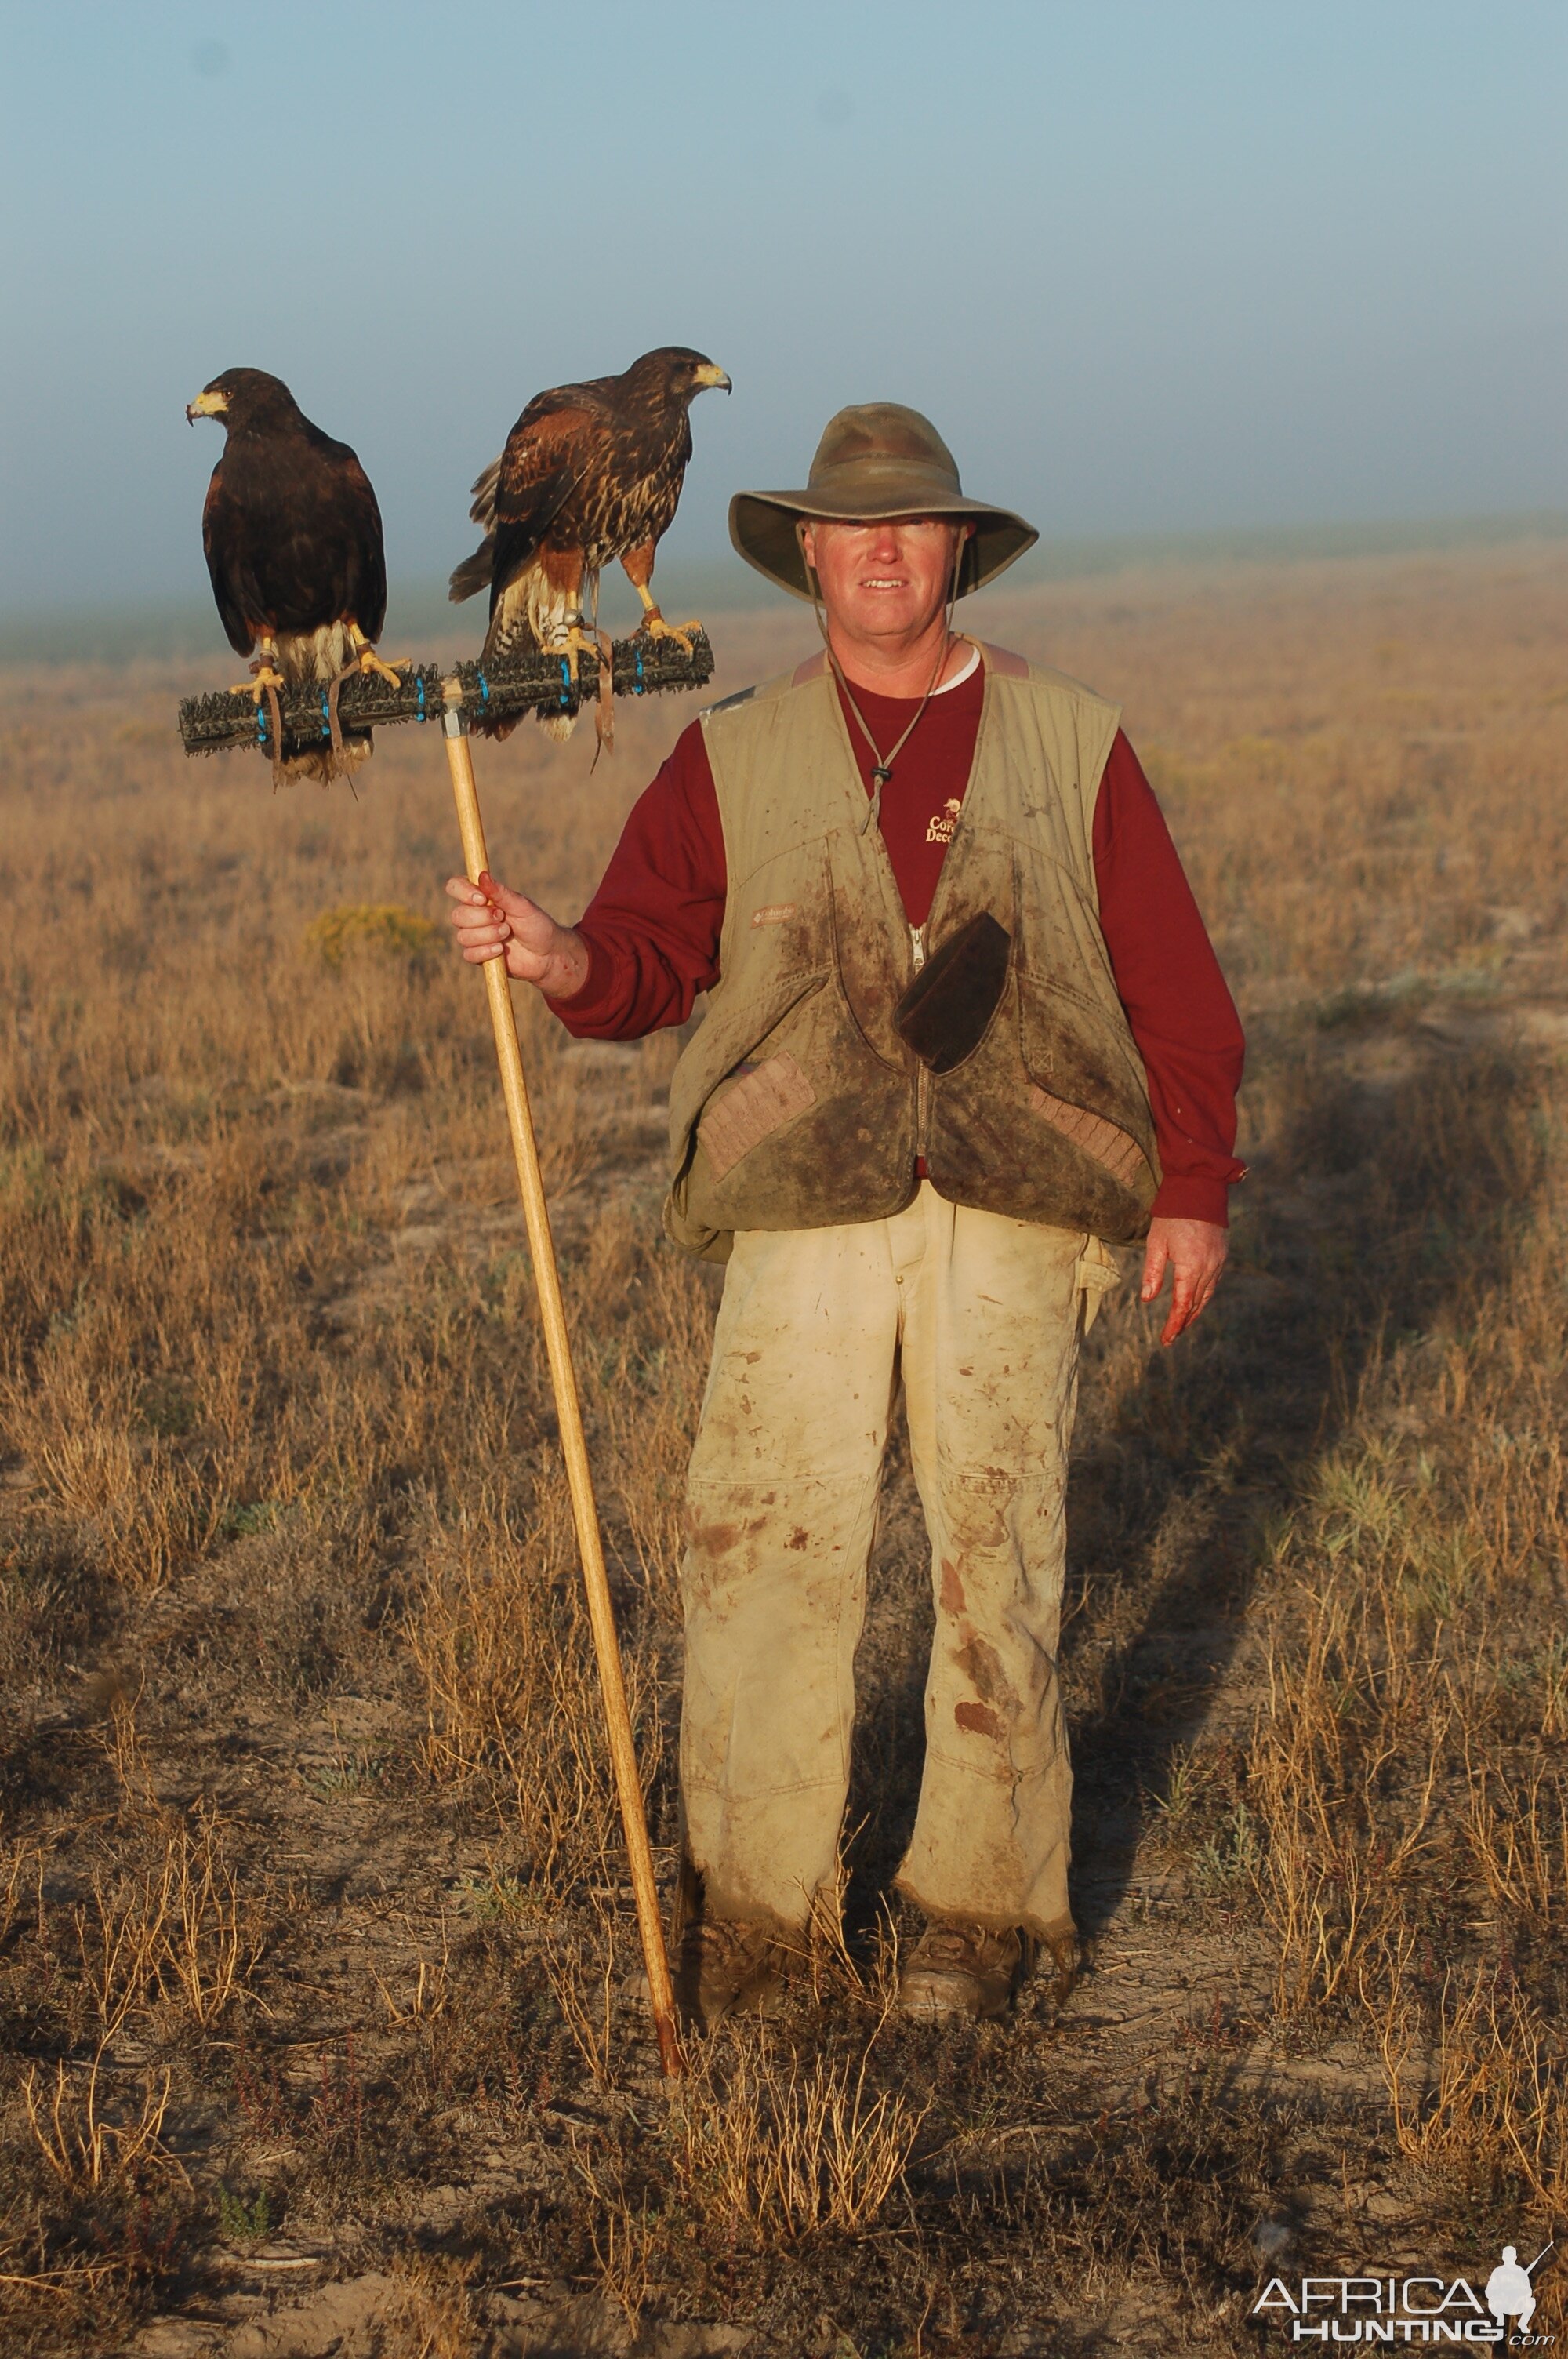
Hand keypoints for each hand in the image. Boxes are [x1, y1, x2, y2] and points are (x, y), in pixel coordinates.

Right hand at [444, 870, 590, 999]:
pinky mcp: (478, 956)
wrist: (547, 954)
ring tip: (507, 933)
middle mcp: (473, 916)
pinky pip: (468, 954)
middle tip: (503, 918)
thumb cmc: (536, 924)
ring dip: (487, 935)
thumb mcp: (522, 906)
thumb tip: (482, 875)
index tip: (482, 899)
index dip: (463, 892)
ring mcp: (474, 936)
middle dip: (482, 918)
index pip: (456, 887)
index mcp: (481, 897)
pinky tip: (500, 949)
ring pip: (463, 936)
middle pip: (457, 915)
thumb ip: (501, 892)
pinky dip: (485, 951)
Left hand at [1140, 1216, 1227, 1346]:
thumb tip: (1147, 1300)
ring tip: (1182, 1323)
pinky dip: (1204, 1295)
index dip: (1174, 1324)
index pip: (1182, 1304)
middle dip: (1183, 1322)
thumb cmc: (1172, 1215)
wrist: (1199, 1189)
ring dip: (1194, 1311)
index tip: (1166, 1339)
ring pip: (1207, 1294)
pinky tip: (1195, 1299)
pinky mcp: (1222, 1254)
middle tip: (1171, 1337)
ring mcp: (1218, 1261)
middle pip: (1196, 1303)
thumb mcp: (1156, 1243)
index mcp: (1191, 1266)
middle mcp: (1209, 1267)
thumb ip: (1153, 1272)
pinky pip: (1214, 1281)